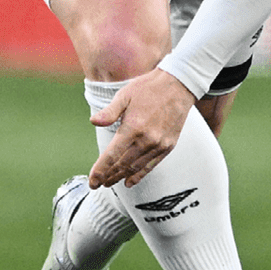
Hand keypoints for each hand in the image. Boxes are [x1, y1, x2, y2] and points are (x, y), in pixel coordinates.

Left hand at [89, 68, 199, 188]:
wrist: (178, 85)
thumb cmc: (148, 88)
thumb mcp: (125, 95)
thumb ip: (109, 112)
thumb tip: (93, 122)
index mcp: (132, 127)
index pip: (111, 156)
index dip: (100, 171)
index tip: (92, 181)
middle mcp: (146, 140)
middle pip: (122, 165)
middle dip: (108, 177)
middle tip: (98, 184)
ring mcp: (159, 144)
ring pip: (136, 167)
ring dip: (121, 177)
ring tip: (110, 183)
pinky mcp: (168, 146)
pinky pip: (151, 165)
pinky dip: (139, 175)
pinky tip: (130, 181)